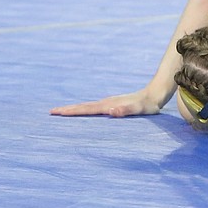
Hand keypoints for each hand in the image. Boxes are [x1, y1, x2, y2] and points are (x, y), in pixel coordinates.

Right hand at [50, 89, 164, 117]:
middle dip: (67, 109)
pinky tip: (84, 113)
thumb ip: (125, 110)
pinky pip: (95, 109)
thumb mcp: (138, 109)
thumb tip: (111, 110)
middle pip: (83, 106)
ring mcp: (109, 103)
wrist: (156, 94)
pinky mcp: (114, 105)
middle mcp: (106, 103)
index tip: (55, 112)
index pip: (85, 109)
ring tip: (62, 112)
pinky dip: (85, 110)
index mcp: (108, 105)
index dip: (70, 111)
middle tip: (51, 112)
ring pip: (88, 107)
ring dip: (75, 110)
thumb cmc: (147, 105)